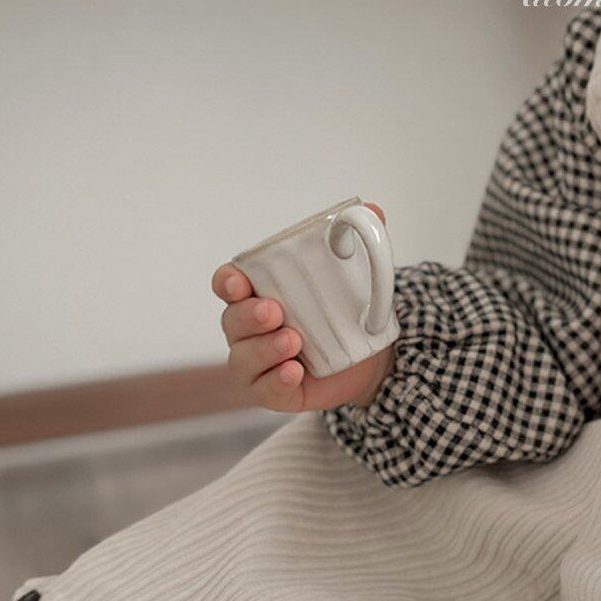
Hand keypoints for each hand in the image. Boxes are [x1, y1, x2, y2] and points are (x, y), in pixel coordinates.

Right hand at [213, 202, 395, 411]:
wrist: (373, 355)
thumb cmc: (348, 308)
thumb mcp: (359, 274)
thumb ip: (361, 242)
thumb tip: (373, 210)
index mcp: (259, 292)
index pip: (228, 283)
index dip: (227, 282)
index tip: (240, 280)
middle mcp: (251, 328)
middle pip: (232, 321)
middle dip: (248, 316)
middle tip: (275, 311)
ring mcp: (260, 361)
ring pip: (243, 358)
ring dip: (264, 348)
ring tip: (293, 340)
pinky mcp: (277, 390)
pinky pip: (265, 390)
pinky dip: (276, 381)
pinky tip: (294, 372)